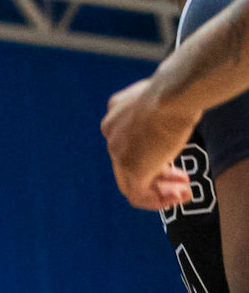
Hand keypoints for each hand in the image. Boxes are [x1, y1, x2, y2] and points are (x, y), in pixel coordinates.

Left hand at [102, 78, 195, 210]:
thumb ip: (160, 111)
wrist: (171, 96)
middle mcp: (111, 132)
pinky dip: (157, 200)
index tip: (174, 161)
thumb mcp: (162, 99)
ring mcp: (118, 152)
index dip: (153, 153)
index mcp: (116, 113)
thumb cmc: (175, 92)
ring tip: (182, 194)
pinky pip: (138, 195)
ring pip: (131, 182)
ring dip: (159, 191)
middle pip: (129, 163)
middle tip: (180, 181)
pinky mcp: (131, 168)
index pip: (129, 142)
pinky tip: (178, 197)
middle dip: (158, 175)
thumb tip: (173, 114)